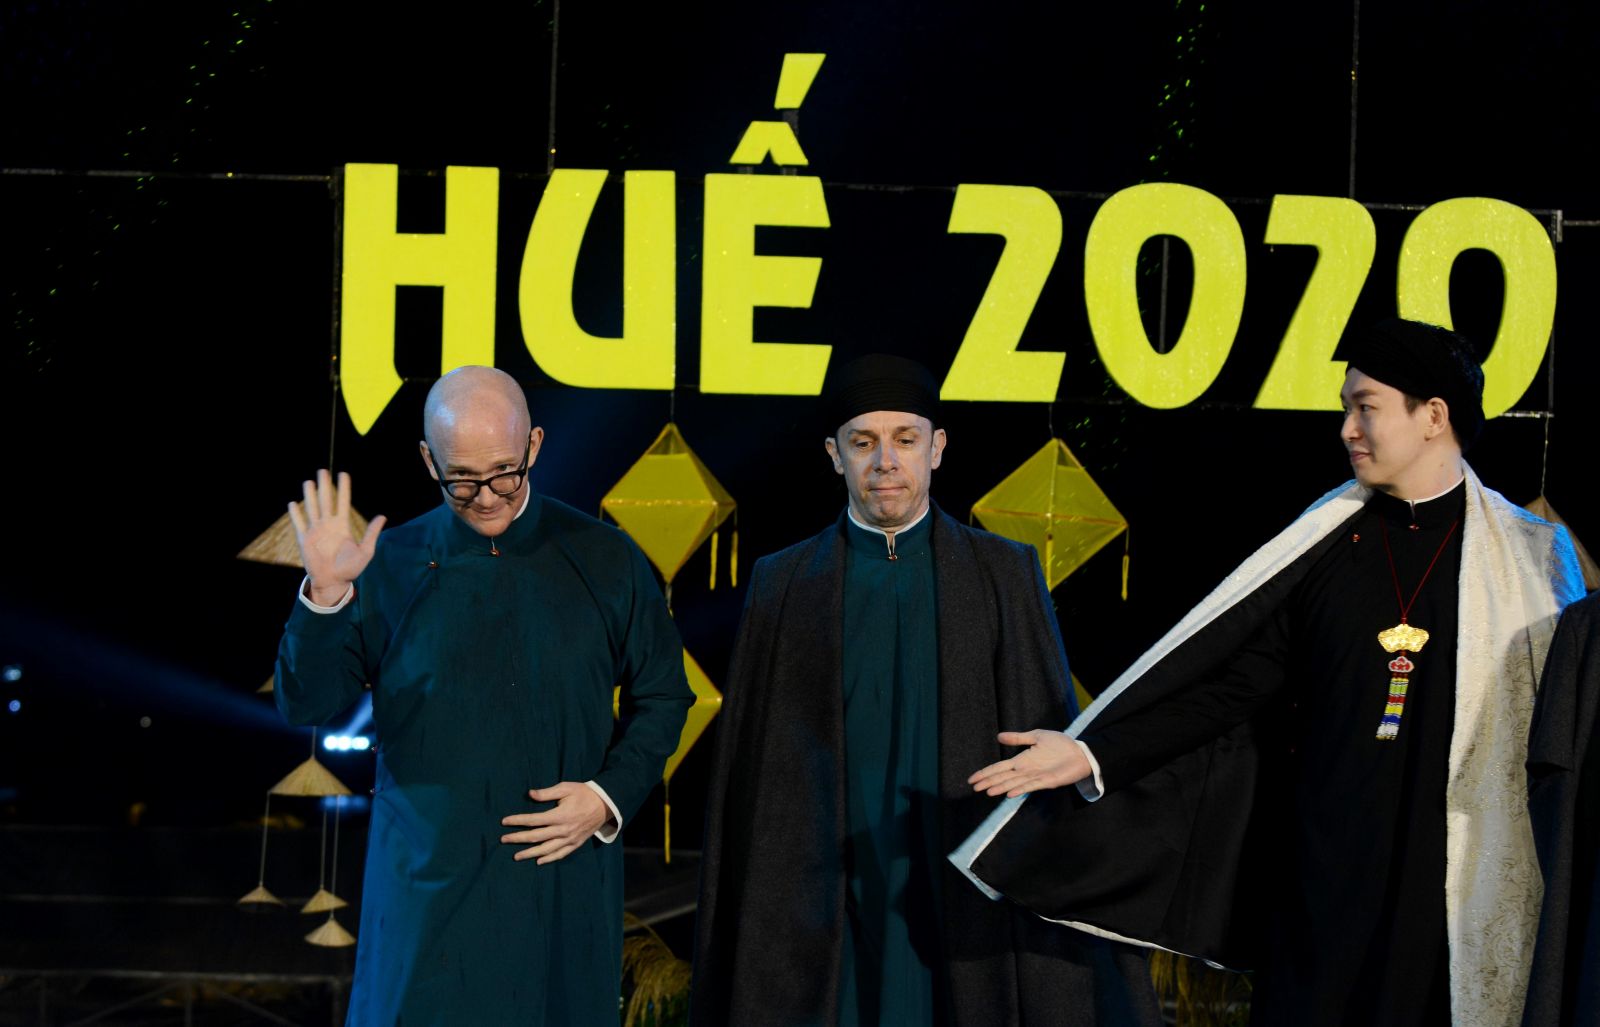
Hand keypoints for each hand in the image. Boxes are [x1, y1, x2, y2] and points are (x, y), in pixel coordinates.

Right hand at [287, 469, 386, 603]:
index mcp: (342, 526)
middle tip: (323, 471)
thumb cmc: (351, 568)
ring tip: (308, 482)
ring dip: (309, 495)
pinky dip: (296, 514)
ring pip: (312, 508)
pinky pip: (299, 524)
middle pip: (325, 500)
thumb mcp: (365, 551)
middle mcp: (328, 525)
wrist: (334, 581)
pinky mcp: (305, 540)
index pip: (342, 502)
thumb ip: (371, 533)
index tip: (343, 474)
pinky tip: (293, 503)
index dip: (343, 488)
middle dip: (324, 486)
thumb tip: (382, 516)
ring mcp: (315, 531)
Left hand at [500, 782, 610, 864]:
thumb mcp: (566, 788)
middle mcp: (563, 830)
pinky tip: (538, 861)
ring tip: (516, 856)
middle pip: (536, 837)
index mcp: (560, 815)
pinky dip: (549, 859)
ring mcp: (570, 839)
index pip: (533, 820)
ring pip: (546, 849)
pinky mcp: (576, 843)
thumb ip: (547, 793)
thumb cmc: (584, 793)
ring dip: (529, 853)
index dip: (518, 821)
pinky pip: (560, 854)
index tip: (505, 822)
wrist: (606, 804)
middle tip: (503, 840)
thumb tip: (530, 794)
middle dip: (518, 838)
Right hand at [967, 729, 1089, 797]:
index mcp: (1022, 760)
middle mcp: (1026, 770)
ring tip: (987, 791)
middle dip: (988, 782)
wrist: (1080, 753)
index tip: (972, 779)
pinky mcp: (1047, 782)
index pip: (1000, 768)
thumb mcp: (1037, 736)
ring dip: (1000, 787)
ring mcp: (1035, 777)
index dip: (986, 772)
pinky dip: (1019, 789)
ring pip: (1013, 783)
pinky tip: (1009, 793)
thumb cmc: (1060, 744)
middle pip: (1003, 777)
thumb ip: (1018, 738)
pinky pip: (1030, 786)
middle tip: (974, 787)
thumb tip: (999, 736)